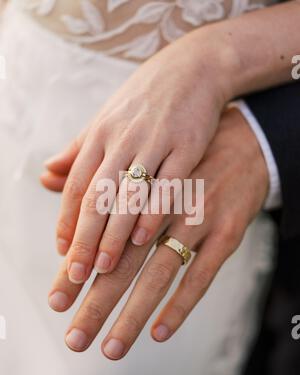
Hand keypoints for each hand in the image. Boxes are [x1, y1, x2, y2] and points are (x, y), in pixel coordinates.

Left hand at [41, 29, 232, 285]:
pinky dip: (153, 213)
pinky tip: (143, 239)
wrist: (193, 69)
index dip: (67, 221)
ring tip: (104, 268)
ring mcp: (155, 143)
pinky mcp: (186, 147)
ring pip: (128, 196)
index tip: (62, 253)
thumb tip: (46, 175)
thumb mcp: (106, 120)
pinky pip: (167, 186)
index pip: (76, 185)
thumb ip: (77, 151)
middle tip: (76, 274)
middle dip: (85, 238)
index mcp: (100, 135)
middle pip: (97, 196)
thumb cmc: (144, 101)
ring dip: (114, 234)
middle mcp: (122, 140)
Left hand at [48, 108, 268, 358]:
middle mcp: (162, 196)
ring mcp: (196, 214)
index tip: (59, 293)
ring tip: (112, 345)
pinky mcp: (227, 229)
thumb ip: (91, 162)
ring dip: (133, 310)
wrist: (242, 138)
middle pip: (120, 253)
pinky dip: (180, 304)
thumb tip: (44, 175)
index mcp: (136, 175)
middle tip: (73, 334)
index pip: (93, 219)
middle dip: (95, 297)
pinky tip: (159, 331)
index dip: (75, 256)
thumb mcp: (137, 146)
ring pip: (158, 269)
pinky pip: (201, 273)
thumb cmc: (181, 149)